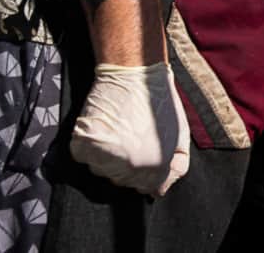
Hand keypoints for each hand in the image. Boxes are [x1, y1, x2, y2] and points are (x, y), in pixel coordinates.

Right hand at [70, 62, 189, 196]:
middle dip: (127, 163)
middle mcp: (129, 167)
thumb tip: (158, 191)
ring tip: (118, 128)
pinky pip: (83, 157)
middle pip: (122, 181)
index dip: (146, 170)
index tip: (144, 151)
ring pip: (101, 170)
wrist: (136, 73)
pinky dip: (89, 145)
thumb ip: (175, 167)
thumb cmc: (160, 102)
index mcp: (155, 167)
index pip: (147, 188)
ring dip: (106, 155)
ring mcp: (105, 157)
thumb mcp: (180, 136)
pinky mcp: (85, 144)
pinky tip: (103, 126)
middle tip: (130, 135)